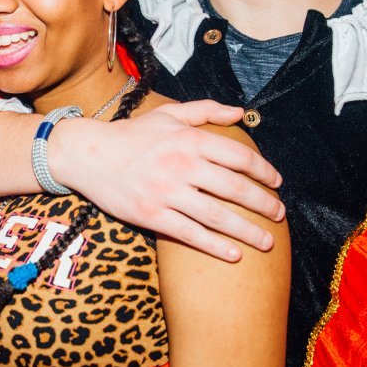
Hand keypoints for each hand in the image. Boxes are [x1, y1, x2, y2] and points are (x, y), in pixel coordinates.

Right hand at [53, 100, 284, 261]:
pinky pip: (190, 234)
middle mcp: (182, 165)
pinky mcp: (152, 215)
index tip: (276, 183)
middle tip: (279, 216)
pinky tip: (234, 255)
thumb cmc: (131, 135)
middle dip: (264, 204)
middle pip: (235, 189)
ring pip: (217, 216)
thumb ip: (206, 110)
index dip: (264, 171)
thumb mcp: (168, 114)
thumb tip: (240, 112)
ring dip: (247, 231)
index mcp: (190, 139)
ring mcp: (167, 192)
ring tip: (266, 242)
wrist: (87, 154)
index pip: (239, 157)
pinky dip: (215, 246)